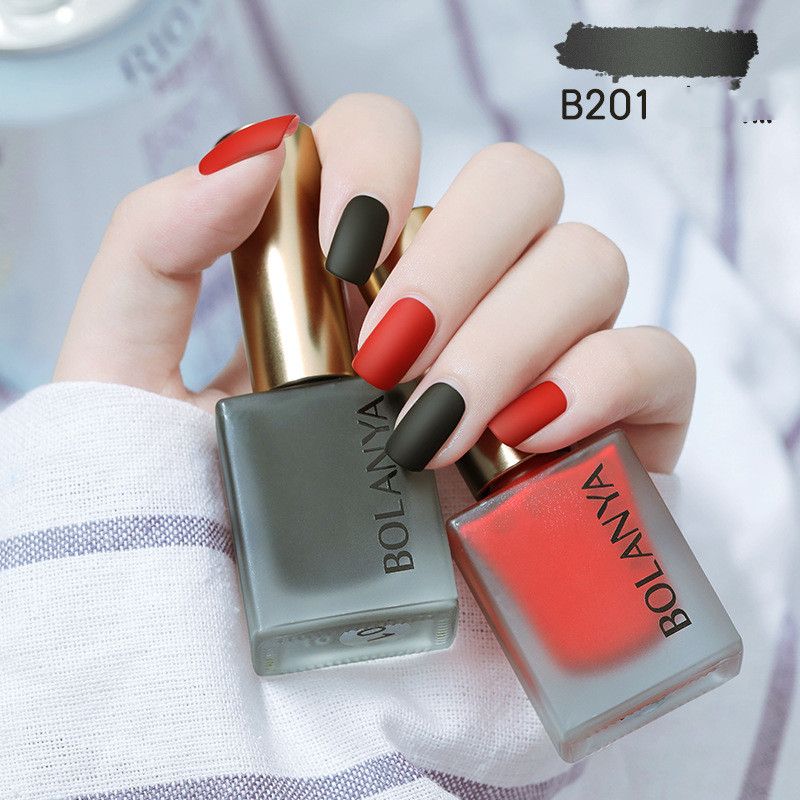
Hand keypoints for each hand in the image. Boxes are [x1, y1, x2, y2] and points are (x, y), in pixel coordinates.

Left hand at [55, 94, 693, 473]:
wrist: (290, 679)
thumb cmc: (206, 530)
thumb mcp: (130, 388)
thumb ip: (150, 255)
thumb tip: (255, 157)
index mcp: (357, 273)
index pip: (394, 140)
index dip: (375, 162)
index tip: (337, 250)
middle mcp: (459, 302)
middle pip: (516, 186)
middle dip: (456, 258)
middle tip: (385, 361)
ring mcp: (542, 364)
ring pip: (589, 259)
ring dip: (513, 331)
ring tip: (434, 429)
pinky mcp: (609, 440)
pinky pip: (658, 359)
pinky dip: (605, 378)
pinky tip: (527, 438)